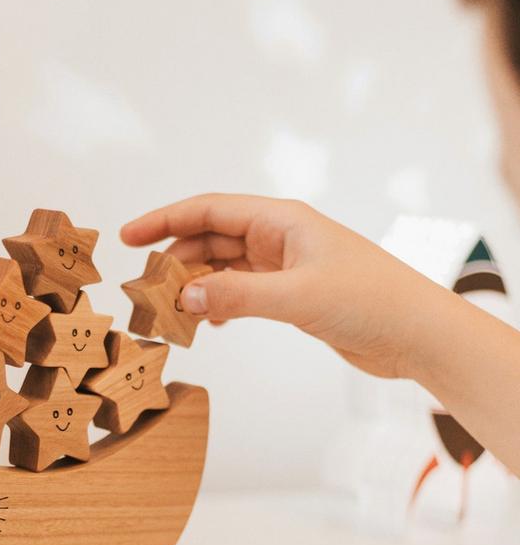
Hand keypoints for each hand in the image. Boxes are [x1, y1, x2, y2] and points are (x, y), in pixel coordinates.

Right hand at [120, 193, 451, 379]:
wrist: (416, 333)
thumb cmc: (371, 300)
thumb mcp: (297, 296)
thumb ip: (238, 295)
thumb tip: (186, 297)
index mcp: (280, 220)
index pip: (208, 211)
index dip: (164, 220)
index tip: (128, 237)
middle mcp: (278, 237)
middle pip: (210, 238)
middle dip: (175, 260)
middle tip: (145, 289)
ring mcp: (284, 266)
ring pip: (223, 267)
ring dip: (196, 286)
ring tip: (171, 311)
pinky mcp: (291, 294)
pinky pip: (240, 292)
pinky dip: (219, 304)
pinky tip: (210, 323)